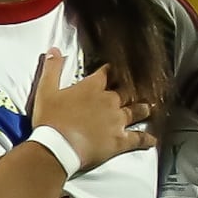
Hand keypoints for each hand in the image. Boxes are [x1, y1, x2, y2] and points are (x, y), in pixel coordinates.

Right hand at [24, 49, 146, 175]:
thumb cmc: (50, 120)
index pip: (106, 73)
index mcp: (91, 88)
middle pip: (127, 91)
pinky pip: (139, 138)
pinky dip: (147, 139)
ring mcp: (117, 121)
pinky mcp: (120, 140)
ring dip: (143, 109)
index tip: (113, 70)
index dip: (111, 70)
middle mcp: (109, 101)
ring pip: (137, 111)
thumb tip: (55, 51)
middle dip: (131, 89)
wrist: (57, 147)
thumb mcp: (45, 91)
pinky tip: (152, 140)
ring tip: (149, 108)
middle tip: (137, 88)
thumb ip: (52, 69)